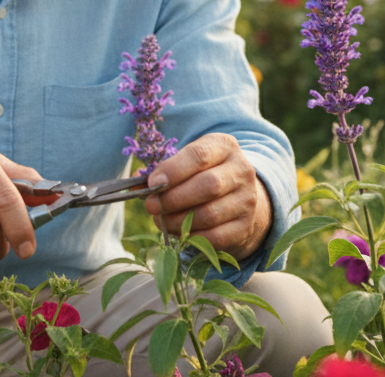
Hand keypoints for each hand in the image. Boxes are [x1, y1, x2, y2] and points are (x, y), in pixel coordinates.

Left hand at [142, 133, 271, 260]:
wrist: (237, 197)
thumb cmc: (201, 175)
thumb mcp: (186, 163)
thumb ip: (163, 171)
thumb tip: (136, 185)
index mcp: (224, 146)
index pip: (199, 155)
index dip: (173, 170)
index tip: (153, 183)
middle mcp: (241, 170)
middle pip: (208, 185)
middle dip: (173, 198)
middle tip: (151, 205)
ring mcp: (247, 199)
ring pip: (210, 214)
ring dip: (178, 220)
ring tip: (162, 220)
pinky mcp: (245, 226)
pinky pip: (215, 237)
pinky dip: (192, 237)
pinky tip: (179, 233)